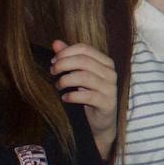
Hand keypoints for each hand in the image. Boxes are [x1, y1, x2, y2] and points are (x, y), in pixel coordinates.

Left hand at [50, 40, 120, 156]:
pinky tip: (65, 98)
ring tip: (58, 86)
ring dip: (66, 80)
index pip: (84, 49)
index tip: (53, 61)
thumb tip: (55, 43)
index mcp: (105, 62)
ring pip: (84, 77)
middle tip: (52, 72)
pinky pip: (87, 96)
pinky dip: (72, 96)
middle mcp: (110, 73)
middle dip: (63, 64)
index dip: (66, 52)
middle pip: (83, 61)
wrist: (101, 121)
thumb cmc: (89, 94)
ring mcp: (110, 89)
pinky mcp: (107, 103)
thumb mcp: (78, 74)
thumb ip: (69, 58)